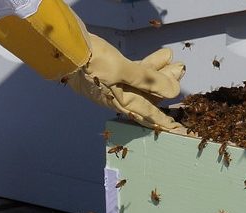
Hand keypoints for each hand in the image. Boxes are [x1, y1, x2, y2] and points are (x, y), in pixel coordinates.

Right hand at [66, 34, 184, 129]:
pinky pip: (137, 70)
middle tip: (181, 70)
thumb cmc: (91, 62)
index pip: (153, 115)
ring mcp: (117, 84)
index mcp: (124, 103)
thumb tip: (173, 92)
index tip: (182, 131)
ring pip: (145, 81)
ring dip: (161, 71)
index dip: (168, 122)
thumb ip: (149, 80)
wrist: (63, 47)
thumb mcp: (123, 70)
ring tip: (174, 59)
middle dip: (168, 84)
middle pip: (151, 95)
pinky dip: (149, 64)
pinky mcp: (112, 70)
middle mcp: (121, 97)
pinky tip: (162, 55)